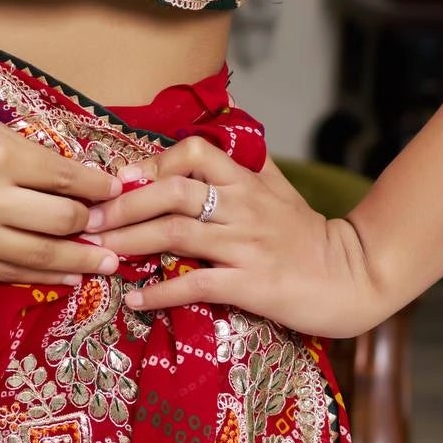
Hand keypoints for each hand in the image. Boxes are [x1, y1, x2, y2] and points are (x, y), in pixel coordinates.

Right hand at [0, 93, 125, 286]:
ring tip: (107, 264)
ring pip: (40, 257)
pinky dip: (42, 277)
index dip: (97, 185)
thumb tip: (75, 179)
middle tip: (117, 229)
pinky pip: (7, 275)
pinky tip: (66, 279)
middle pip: (61, 221)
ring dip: (80, 261)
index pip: (65, 176)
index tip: (114, 189)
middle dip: (95, 225)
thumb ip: (28, 154)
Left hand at [86, 135, 392, 337]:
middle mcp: (242, 207)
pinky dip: (161, 293)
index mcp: (246, 182)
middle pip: (172, 192)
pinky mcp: (251, 284)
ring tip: (100, 254)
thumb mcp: (281, 191)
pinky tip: (137, 301)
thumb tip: (218, 140)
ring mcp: (246, 245)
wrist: (354, 276)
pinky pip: (197, 284)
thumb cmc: (312, 236)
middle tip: (88, 220)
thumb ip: (249, 167)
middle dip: (123, 204)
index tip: (119, 181)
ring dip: (130, 242)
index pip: (193, 152)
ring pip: (176, 233)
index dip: (151, 163)